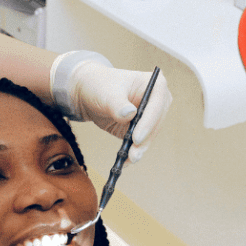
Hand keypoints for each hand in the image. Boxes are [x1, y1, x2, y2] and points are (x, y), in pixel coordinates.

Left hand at [49, 51, 171, 162]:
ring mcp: (150, 116)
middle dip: (144, 140)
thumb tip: (130, 114)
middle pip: (155, 124)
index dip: (148, 123)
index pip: (156, 106)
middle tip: (133, 154)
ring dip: (139, 149)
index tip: (137, 138)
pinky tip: (125, 161)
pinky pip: (140, 143)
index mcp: (155, 84)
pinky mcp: (141, 129)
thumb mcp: (107, 93)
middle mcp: (157, 101)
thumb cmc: (100, 86)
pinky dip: (133, 152)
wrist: (88, 93)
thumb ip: (118, 104)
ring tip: (128, 159)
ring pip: (149, 136)